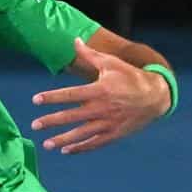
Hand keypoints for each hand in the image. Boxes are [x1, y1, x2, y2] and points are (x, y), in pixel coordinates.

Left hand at [29, 37, 169, 154]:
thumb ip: (90, 54)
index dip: (52, 97)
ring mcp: (108, 123)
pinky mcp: (115, 134)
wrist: (156, 96)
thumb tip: (74, 41)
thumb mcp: (111, 63)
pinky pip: (95, 143)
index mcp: (99, 90)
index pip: (70, 95)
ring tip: (47, 144)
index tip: (36, 100)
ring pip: (81, 134)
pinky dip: (81, 148)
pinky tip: (67, 150)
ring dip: (62, 139)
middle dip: (52, 121)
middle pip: (72, 117)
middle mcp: (102, 108)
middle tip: (35, 125)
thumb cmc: (131, 77)